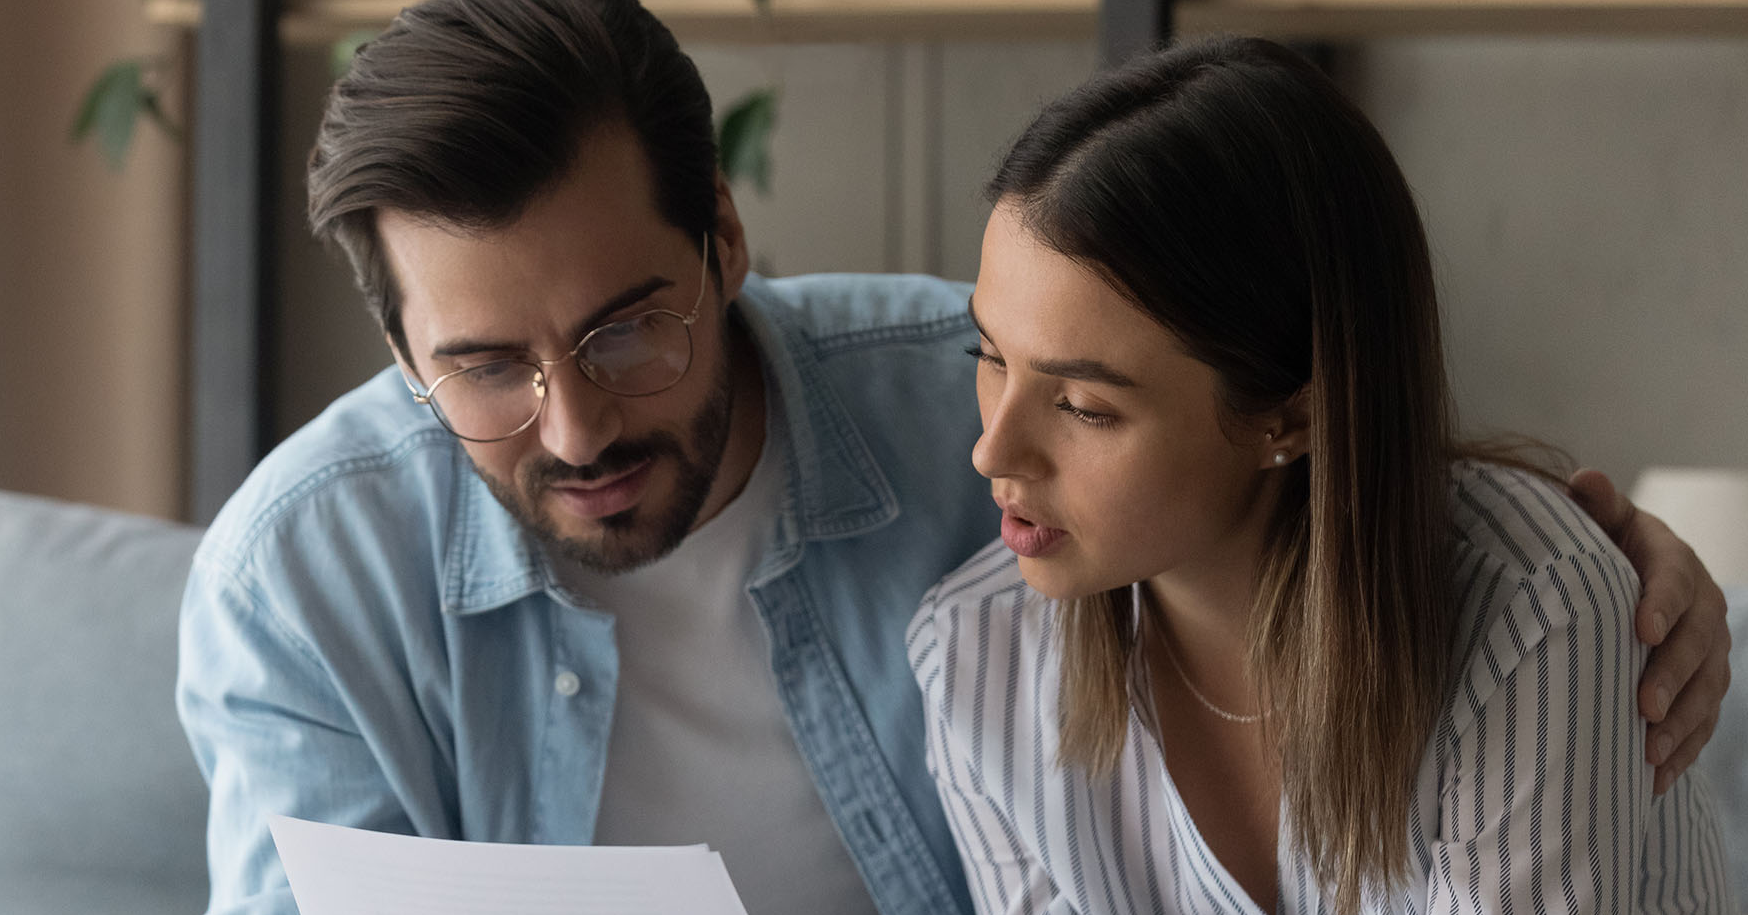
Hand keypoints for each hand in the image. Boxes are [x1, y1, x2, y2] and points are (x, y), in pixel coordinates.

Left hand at [1569, 468, 1732, 793]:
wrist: (1630, 574)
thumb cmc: (1606, 547)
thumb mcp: (1604, 521)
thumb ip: (1597, 505)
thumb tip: (1584, 479)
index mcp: (1674, 562)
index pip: (1672, 582)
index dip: (1660, 605)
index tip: (1640, 631)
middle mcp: (1702, 608)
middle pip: (1695, 646)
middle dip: (1672, 678)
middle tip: (1643, 708)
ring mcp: (1708, 651)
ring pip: (1706, 691)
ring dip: (1680, 724)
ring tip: (1649, 752)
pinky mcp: (1704, 687)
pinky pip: (1702, 723)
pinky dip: (1682, 752)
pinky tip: (1655, 779)